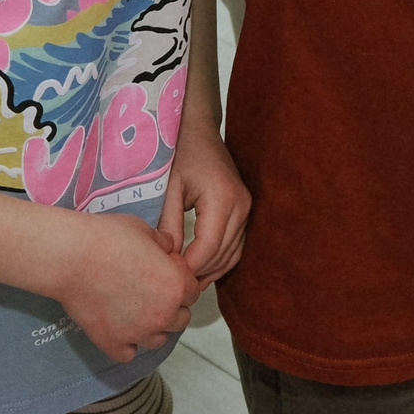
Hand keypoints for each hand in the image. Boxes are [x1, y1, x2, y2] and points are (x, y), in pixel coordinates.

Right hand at [50, 214, 197, 361]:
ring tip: (135, 310)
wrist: (71, 256)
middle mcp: (163, 315)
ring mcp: (138, 333)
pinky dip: (126, 343)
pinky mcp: (112, 343)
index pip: (193, 291)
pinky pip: (128, 354)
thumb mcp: (145, 230)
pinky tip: (118, 326)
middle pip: (180, 319)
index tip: (165, 272)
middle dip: (170, 305)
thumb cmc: (107, 238)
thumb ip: (165, 243)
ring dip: (152, 326)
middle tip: (150, 290)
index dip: (180, 280)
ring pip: (158, 340)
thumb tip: (169, 248)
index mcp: (177, 286)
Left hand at [157, 120, 250, 287]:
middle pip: (223, 254)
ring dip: (210, 270)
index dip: (189, 266)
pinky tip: (200, 268)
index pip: (209, 247)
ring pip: (233, 253)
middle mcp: (241, 205)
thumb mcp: (169, 186)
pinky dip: (220, 259)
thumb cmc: (180, 152)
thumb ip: (168, 221)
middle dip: (199, 272)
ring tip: (186, 282)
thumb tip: (167, 257)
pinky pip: (236, 244)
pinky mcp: (244, 210)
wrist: (198, 129)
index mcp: (223, 198)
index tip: (168, 276)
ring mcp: (246, 208)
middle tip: (173, 284)